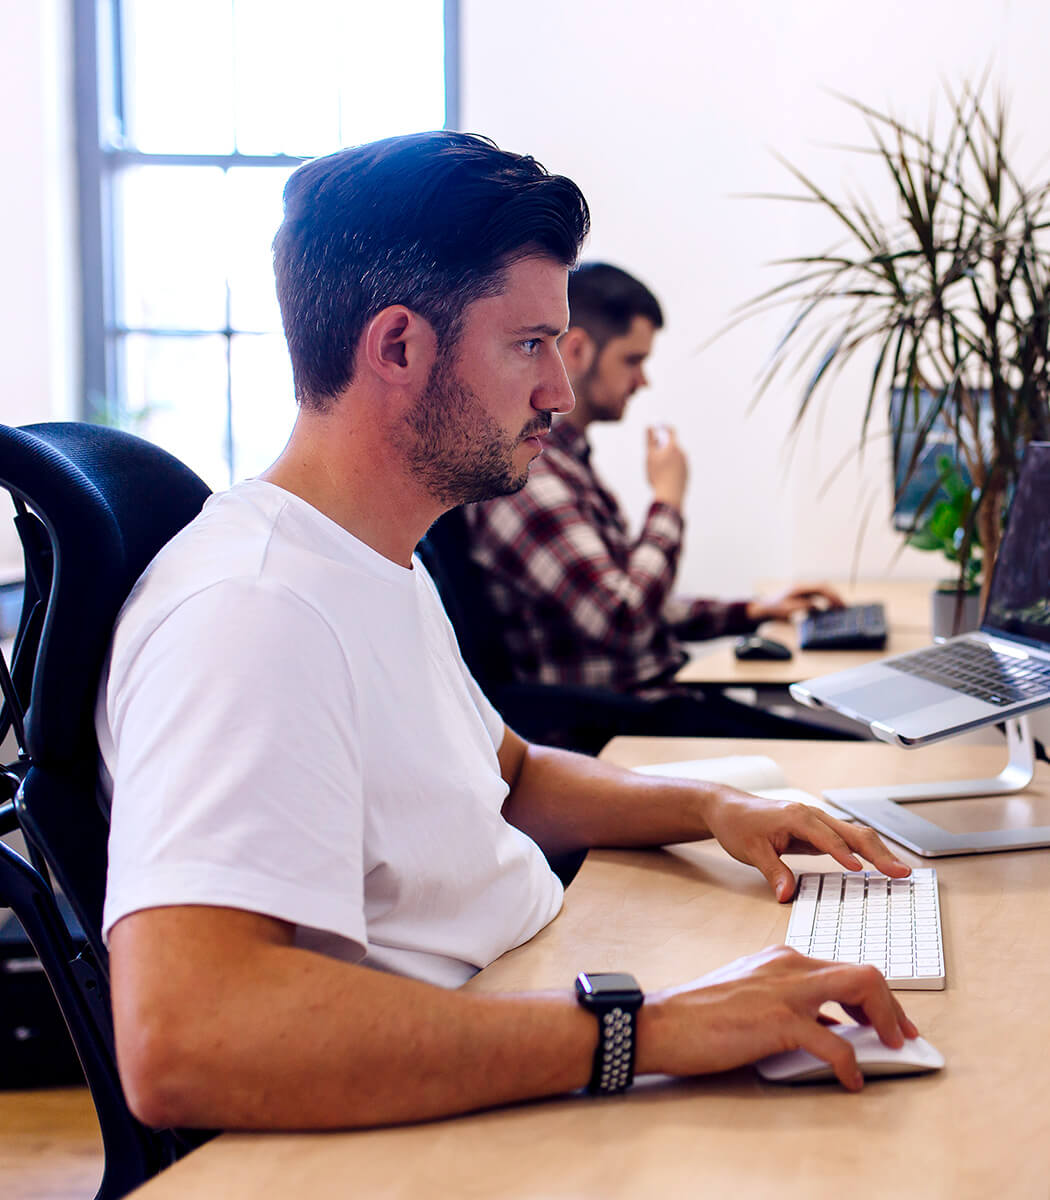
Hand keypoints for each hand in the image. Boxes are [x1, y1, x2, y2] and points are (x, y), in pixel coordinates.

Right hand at [637, 945, 917, 1090]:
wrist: (662, 1022)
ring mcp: (785, 990)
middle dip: (893, 1005)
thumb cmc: (698, 1014)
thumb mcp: (749, 993)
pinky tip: (850, 1081)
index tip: (887, 1019)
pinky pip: (834, 1042)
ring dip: (886, 1019)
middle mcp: (789, 966)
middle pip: (862, 972)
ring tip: (892, 1048)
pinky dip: (850, 1064)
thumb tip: (824, 1024)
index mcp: (781, 959)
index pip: (842, 967)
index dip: (875, 995)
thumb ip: (786, 999)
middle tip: (903, 1035)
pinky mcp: (779, 1021)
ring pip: (860, 987)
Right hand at [646, 425, 687, 508]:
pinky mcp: (687, 473)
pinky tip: (664, 476)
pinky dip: (671, 467)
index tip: (657, 428)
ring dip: (667, 457)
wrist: (670, 495)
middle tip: (653, 452)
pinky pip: (678, 466)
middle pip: (672, 444)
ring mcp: (686, 463)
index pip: (671, 431)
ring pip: (675, 456)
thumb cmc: (658, 475)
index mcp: (674, 447)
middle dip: (663, 446)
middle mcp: (682, 453)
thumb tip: (649, 426)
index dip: (663, 427)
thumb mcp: (650, 456)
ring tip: (657, 468)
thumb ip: (649, 440)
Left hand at [699, 785, 911, 900]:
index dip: (843, 854)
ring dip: (879, 851)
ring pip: (855, 834)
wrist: (728, 809)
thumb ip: (772, 872)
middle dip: (878, 852)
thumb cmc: (738, 825)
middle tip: (900, 872)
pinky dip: (867, 851)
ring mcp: (817, 821)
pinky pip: (848, 839)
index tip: (861, 870)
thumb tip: (786, 895)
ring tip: (900, 871)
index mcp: (796, 816)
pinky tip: (880, 864)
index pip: (827, 837)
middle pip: (852, 833)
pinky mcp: (818, 830)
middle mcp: (812, 815)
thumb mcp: (751, 852)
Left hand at [746, 583, 844, 622]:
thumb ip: (804, 607)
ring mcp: (802, 590)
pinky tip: (828, 610)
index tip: (839, 604)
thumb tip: (817, 607)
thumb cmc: (775, 609)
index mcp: (800, 588)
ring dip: (831, 598)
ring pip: (821, 591)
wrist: (764, 609)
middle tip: (843, 606)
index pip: (821, 587)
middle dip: (834, 596)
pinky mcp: (802, 596)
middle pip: (823, 587)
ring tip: (839, 608)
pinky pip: (816, 597)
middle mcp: (803, 587)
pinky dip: (824, 602)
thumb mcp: (789, 609)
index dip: (832, 595)